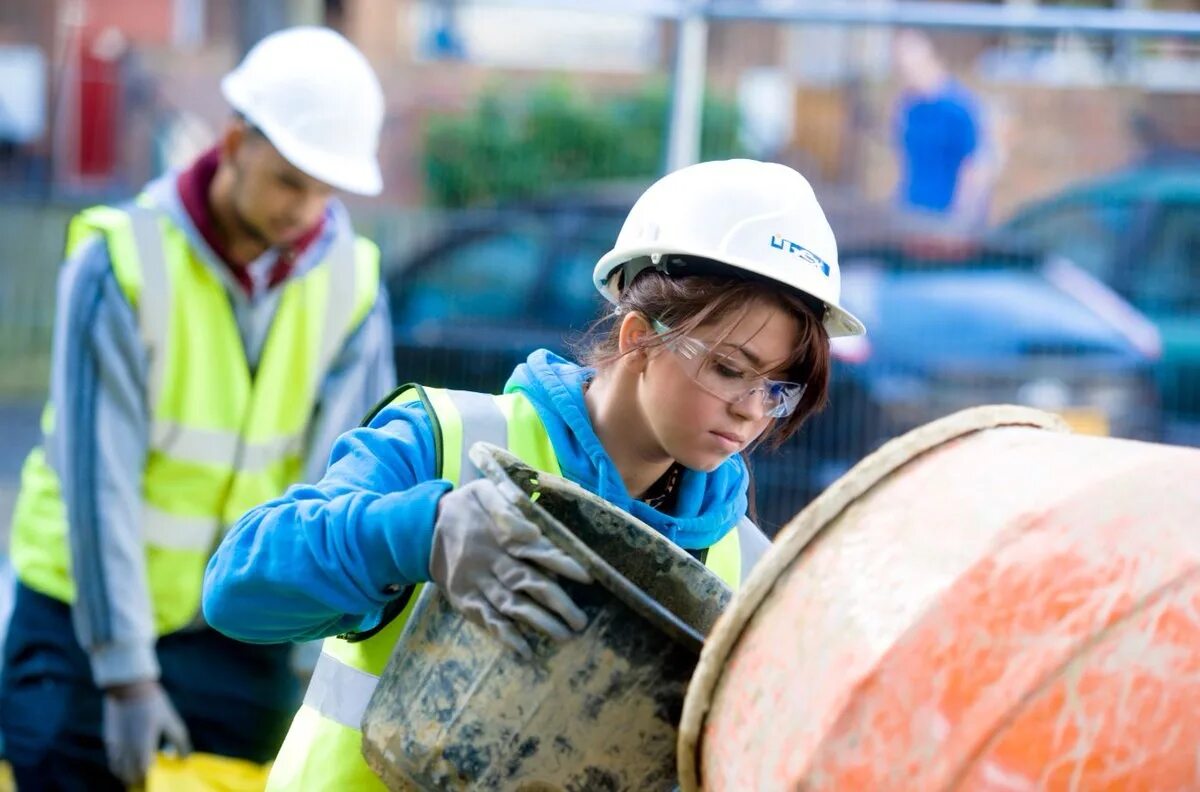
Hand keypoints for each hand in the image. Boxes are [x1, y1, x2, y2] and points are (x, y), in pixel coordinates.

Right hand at [102, 679, 191, 786]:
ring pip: (118, 770)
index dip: (149, 780)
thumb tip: (185, 759)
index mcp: (143, 748)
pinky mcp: (109, 739)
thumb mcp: (171, 721)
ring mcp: (116, 746)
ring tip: (138, 773)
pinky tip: (128, 761)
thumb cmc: (154, 704)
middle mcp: (127, 751)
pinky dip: (119, 765)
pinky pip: (113, 759)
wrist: (129, 687)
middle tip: (149, 778)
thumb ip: (180, 742)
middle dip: (138, 780)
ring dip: (127, 775)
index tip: (157, 780)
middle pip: (129, 776)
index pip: (143, 774)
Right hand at [430, 477, 592, 657]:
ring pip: (511, 606)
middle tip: (580, 621)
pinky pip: (487, 620)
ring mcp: (477, 584)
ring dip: (538, 622)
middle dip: (557, 603)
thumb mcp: (482, 491)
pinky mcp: (465, 600)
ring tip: (563, 636)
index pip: (536, 550)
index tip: (586, 577)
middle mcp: (491, 562)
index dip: (561, 563)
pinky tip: (525, 650)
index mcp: (500, 535)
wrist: (423, 527)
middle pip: (528, 583)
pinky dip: (506, 636)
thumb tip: (532, 531)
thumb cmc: (465, 508)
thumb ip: (506, 506)